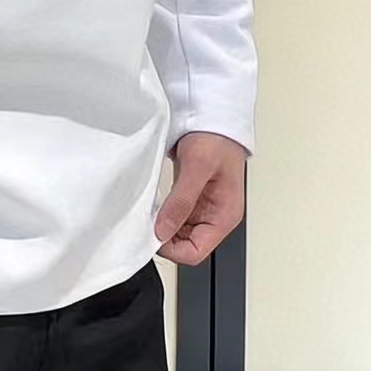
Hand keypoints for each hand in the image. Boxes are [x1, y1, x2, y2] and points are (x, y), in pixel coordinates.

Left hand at [154, 131, 247, 265]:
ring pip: (178, 233)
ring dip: (162, 226)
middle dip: (165, 238)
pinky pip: (175, 216)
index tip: (152, 234)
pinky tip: (155, 204)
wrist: (214, 117)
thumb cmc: (216, 138)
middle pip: (186, 246)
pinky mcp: (192, 198)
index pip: (196, 253)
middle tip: (146, 221)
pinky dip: (163, 214)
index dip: (171, 249)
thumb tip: (163, 230)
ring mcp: (203, 208)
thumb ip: (181, 201)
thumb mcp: (197, 168)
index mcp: (224, 216)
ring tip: (150, 211)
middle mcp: (215, 216)